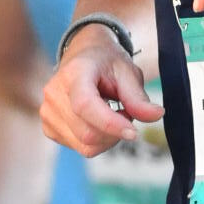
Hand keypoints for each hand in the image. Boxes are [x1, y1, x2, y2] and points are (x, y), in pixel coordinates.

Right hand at [40, 36, 160, 155]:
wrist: (84, 56)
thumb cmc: (106, 62)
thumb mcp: (127, 72)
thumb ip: (138, 97)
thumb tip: (157, 115)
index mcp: (73, 73)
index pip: (85, 105)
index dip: (110, 124)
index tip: (133, 132)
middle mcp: (54, 94)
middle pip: (87, 133)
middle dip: (115, 132)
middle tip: (126, 114)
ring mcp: (47, 112)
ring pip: (84, 145)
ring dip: (107, 138)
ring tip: (112, 116)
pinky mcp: (48, 127)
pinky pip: (78, 146)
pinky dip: (96, 141)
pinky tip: (98, 122)